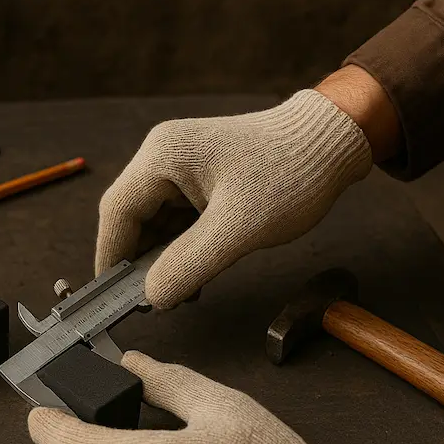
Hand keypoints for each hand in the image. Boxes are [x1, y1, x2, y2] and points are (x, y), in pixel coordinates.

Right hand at [95, 89, 371, 308]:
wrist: (333, 143)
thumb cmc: (291, 173)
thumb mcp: (238, 229)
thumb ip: (188, 264)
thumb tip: (151, 296)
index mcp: (163, 156)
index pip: (117, 212)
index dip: (111, 257)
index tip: (112, 296)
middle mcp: (163, 155)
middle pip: (130, 217)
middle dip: (139, 261)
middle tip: (152, 299)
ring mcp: (180, 165)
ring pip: (153, 221)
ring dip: (161, 257)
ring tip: (180, 290)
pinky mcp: (198, 177)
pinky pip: (175, 219)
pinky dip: (179, 248)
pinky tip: (195, 272)